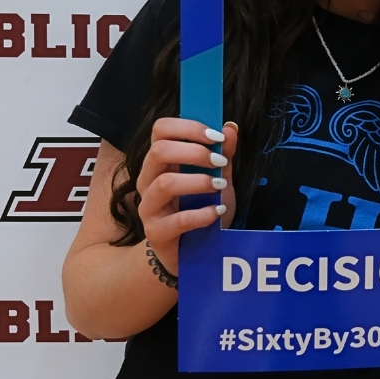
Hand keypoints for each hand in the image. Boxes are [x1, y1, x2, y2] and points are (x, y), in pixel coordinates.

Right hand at [135, 118, 237, 274]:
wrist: (190, 251)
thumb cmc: (200, 208)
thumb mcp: (218, 177)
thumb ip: (223, 154)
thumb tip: (230, 127)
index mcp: (161, 161)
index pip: (160, 130)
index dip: (188, 127)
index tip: (216, 136)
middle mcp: (148, 180)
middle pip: (159, 151)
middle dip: (194, 152)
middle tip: (220, 161)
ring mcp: (149, 207)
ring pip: (164, 184)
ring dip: (198, 182)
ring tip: (219, 185)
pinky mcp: (156, 233)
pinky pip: (177, 220)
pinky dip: (202, 214)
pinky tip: (217, 211)